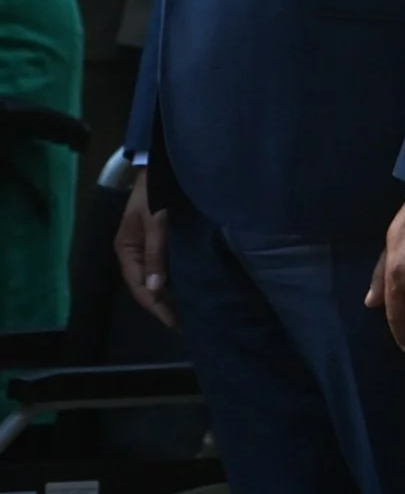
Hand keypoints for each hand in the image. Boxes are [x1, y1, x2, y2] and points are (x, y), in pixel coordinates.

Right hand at [114, 174, 174, 327]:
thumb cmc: (156, 194)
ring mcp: (146, 248)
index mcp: (126, 250)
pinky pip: (165, 268)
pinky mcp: (160, 242)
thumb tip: (154, 288)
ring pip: (156, 279)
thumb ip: (155, 253)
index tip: (175, 324)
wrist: (163, 168)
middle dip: (164, 306)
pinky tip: (187, 290)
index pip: (140, 288)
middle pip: (147, 288)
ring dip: (170, 296)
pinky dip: (175, 281)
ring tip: (188, 313)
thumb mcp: (156, 222)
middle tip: (185, 325)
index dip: (157, 307)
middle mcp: (133, 253)